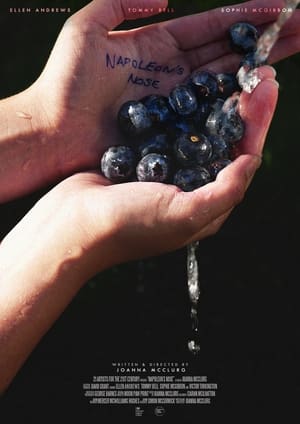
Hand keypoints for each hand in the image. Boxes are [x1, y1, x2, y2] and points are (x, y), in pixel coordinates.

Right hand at [9, 67, 274, 277]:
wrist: (73, 222)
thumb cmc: (128, 225)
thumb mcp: (184, 215)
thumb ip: (224, 191)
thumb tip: (252, 160)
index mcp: (208, 208)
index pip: (244, 162)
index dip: (258, 126)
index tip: (267, 92)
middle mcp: (193, 190)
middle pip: (227, 145)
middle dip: (245, 112)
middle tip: (259, 76)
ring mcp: (169, 173)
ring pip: (203, 134)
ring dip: (219, 106)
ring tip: (234, 77)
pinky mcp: (146, 159)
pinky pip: (174, 130)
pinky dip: (189, 110)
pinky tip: (196, 90)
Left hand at [30, 0, 299, 174]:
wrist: (54, 130)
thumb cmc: (64, 81)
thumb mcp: (88, 27)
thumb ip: (121, 1)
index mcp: (157, 44)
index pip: (210, 26)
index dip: (244, 15)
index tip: (280, 5)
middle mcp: (172, 72)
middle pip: (226, 50)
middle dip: (264, 38)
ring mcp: (174, 102)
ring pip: (225, 79)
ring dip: (259, 67)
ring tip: (293, 51)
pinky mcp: (171, 128)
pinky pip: (208, 112)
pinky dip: (234, 102)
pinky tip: (260, 93)